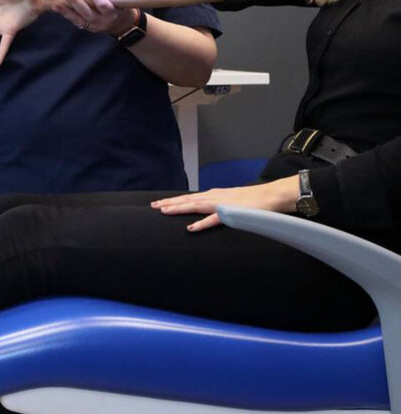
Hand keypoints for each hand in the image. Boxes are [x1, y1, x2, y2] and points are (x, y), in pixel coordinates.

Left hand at [54, 0, 139, 35]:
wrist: (122, 26)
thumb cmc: (122, 9)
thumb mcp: (122, 2)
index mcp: (111, 14)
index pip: (101, 3)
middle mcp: (101, 21)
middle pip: (86, 11)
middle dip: (74, 2)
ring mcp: (93, 26)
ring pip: (77, 18)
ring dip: (65, 10)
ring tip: (55, 4)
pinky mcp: (86, 28)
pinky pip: (75, 21)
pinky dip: (66, 15)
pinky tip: (57, 9)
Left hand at [151, 177, 299, 231]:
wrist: (271, 196)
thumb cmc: (253, 200)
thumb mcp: (231, 201)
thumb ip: (219, 206)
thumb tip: (210, 212)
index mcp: (213, 195)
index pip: (189, 198)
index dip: (173, 200)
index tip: (159, 203)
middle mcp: (213, 197)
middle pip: (187, 200)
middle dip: (169, 202)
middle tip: (153, 206)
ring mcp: (221, 204)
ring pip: (195, 206)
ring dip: (179, 208)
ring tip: (163, 211)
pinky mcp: (231, 213)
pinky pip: (213, 220)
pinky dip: (201, 223)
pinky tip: (190, 228)